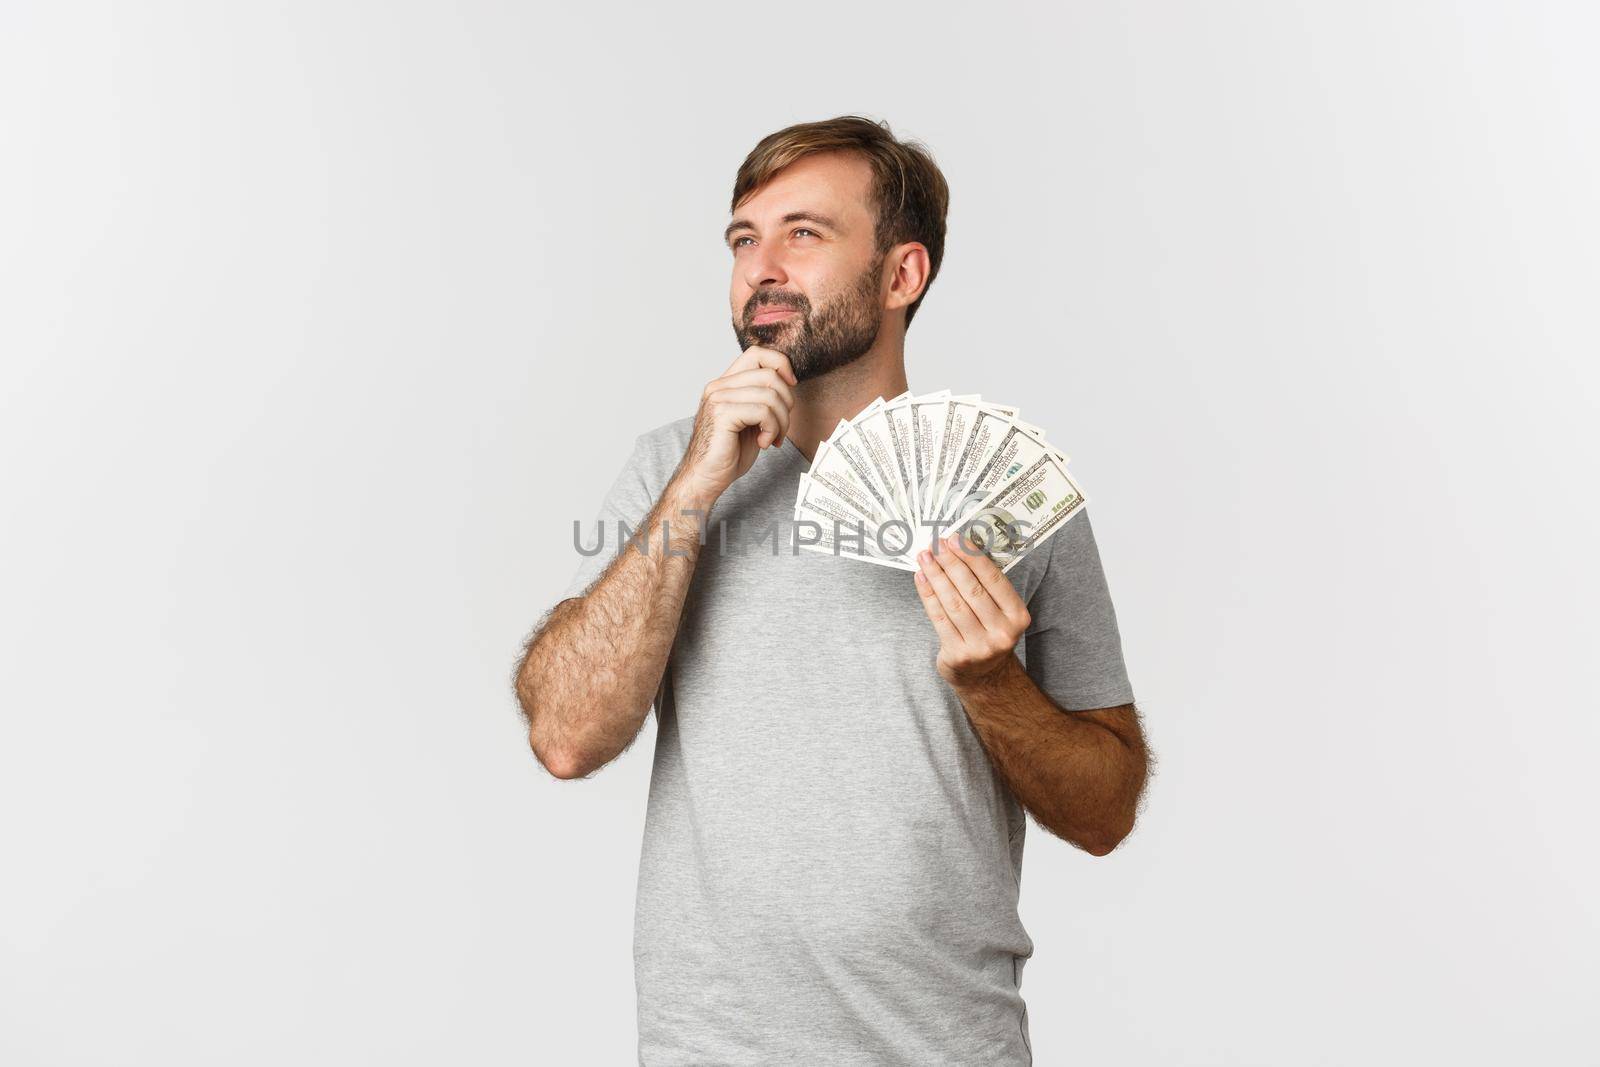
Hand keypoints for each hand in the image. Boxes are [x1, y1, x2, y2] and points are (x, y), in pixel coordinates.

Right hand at [676, 346, 797, 503]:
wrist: (706, 478)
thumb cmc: (729, 453)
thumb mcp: (752, 419)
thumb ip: (763, 398)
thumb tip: (789, 382)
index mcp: (726, 384)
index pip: (757, 353)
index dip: (781, 364)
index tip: (791, 386)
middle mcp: (719, 386)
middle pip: (769, 374)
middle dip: (787, 402)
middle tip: (781, 426)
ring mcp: (718, 398)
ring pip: (770, 394)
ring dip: (782, 420)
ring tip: (773, 437)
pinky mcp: (722, 414)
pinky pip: (763, 411)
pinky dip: (772, 429)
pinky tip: (764, 443)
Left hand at [914, 531, 1032, 686]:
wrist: (984, 675)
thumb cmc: (988, 631)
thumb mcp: (999, 611)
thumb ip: (985, 584)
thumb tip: (959, 547)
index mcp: (1018, 615)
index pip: (994, 579)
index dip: (972, 557)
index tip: (955, 538)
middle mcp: (1002, 632)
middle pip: (971, 590)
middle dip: (950, 563)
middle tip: (935, 544)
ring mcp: (980, 646)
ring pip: (953, 603)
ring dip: (936, 576)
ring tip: (924, 558)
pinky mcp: (958, 655)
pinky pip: (939, 618)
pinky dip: (928, 595)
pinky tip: (921, 578)